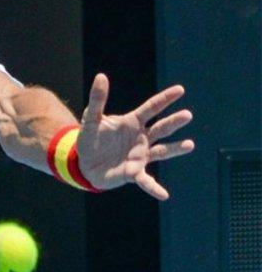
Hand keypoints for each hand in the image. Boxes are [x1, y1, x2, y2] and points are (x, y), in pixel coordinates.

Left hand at [76, 73, 194, 199]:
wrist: (83, 163)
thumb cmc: (90, 139)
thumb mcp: (91, 119)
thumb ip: (97, 99)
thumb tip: (101, 76)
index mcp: (132, 123)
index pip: (151, 108)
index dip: (165, 99)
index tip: (180, 90)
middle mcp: (141, 138)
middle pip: (161, 128)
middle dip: (173, 122)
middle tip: (187, 115)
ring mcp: (140, 155)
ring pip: (161, 151)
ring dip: (175, 149)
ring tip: (189, 145)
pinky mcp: (134, 172)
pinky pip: (146, 181)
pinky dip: (154, 187)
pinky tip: (164, 195)